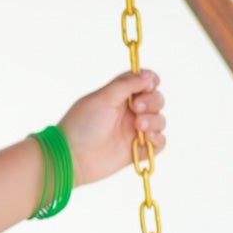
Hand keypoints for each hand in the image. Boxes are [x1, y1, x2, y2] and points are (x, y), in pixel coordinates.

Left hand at [59, 69, 165, 186]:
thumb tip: (148, 75)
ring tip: (138, 125)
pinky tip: (145, 137)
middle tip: (136, 107)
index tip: (147, 85)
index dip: (151, 81)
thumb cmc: (82, 125)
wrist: (73, 157)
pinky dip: (157, 138)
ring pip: (159, 120)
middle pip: (156, 99)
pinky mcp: (138, 150)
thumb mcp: (103, 98)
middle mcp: (129, 112)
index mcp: (119, 96)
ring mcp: (134, 131)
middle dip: (152, 101)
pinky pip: (159, 142)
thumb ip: (126, 84)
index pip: (145, 82)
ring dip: (154, 120)